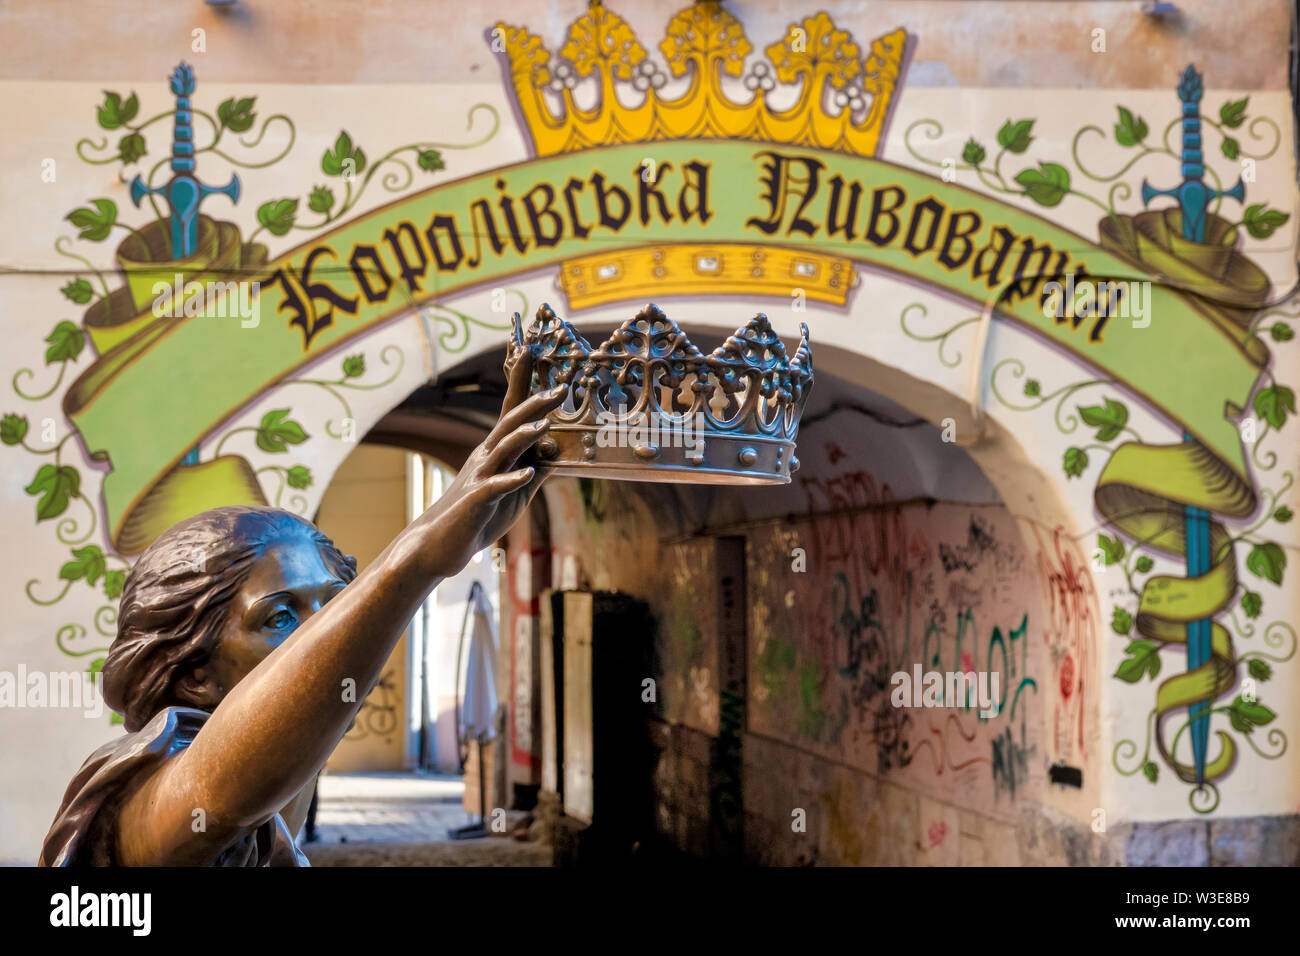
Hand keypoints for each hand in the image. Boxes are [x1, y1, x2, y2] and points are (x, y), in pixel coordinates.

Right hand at [412, 347, 562, 577]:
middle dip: (534, 404)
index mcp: (497, 453)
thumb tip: (560, 451)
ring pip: (502, 450)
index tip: (531, 352)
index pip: (512, 412)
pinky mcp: (476, 502)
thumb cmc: (479, 516)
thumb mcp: (516, 493)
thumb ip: (537, 470)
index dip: (522, 383)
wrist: (440, 544)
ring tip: (545, 424)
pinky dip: (512, 479)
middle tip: (559, 388)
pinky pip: (495, 487)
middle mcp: (486, 458)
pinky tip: (528, 473)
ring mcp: (480, 478)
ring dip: (523, 435)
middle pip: (510, 424)